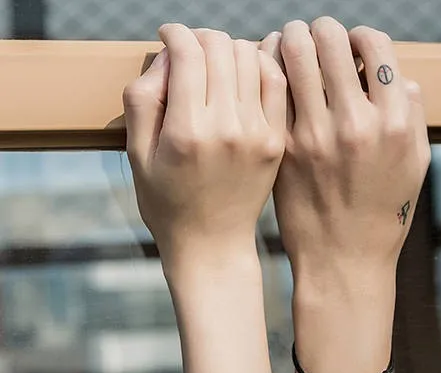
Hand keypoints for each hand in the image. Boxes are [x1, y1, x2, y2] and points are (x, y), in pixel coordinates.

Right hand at [124, 25, 286, 273]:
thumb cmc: (168, 204)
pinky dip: (262, 65)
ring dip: (230, 49)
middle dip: (201, 38)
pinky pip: (276, 81)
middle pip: (220, 47)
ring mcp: (257, 134)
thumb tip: (168, 54)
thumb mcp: (138, 155)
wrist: (213, 245)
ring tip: (217, 64)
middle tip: (191, 50)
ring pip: (250, 56)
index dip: (174, 34)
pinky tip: (246, 74)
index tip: (168, 36)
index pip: (188, 51)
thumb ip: (143, 98)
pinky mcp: (276, 141)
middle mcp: (227, 128)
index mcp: (187, 131)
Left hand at [261, 18, 429, 285]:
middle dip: (321, 30)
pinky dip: (269, 71)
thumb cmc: (382, 214)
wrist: (342, 260)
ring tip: (291, 49)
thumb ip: (410, 115)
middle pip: (329, 38)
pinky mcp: (283, 150)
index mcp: (393, 124)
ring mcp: (314, 137)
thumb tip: (395, 75)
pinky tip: (272, 76)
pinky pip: (270, 89)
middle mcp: (354, 124)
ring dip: (291, 41)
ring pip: (293, 53)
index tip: (353, 47)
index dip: (361, 36)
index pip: (374, 43)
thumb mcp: (414, 166)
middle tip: (315, 39)